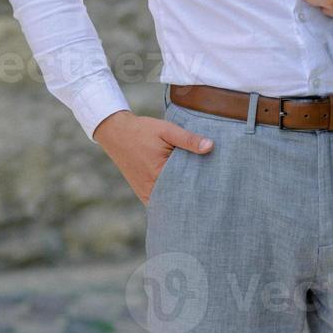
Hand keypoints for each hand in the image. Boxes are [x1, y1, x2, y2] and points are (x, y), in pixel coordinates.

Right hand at [92, 110, 212, 206]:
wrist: (116, 133)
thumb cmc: (143, 131)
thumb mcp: (167, 131)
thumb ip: (188, 139)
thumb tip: (210, 146)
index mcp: (159, 174)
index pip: (186, 188)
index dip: (201, 188)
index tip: (216, 189)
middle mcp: (151, 188)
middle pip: (178, 198)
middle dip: (193, 197)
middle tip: (214, 196)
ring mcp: (145, 192)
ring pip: (168, 202)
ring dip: (182, 200)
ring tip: (202, 198)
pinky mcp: (142, 191)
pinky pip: (159, 201)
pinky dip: (170, 200)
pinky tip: (183, 198)